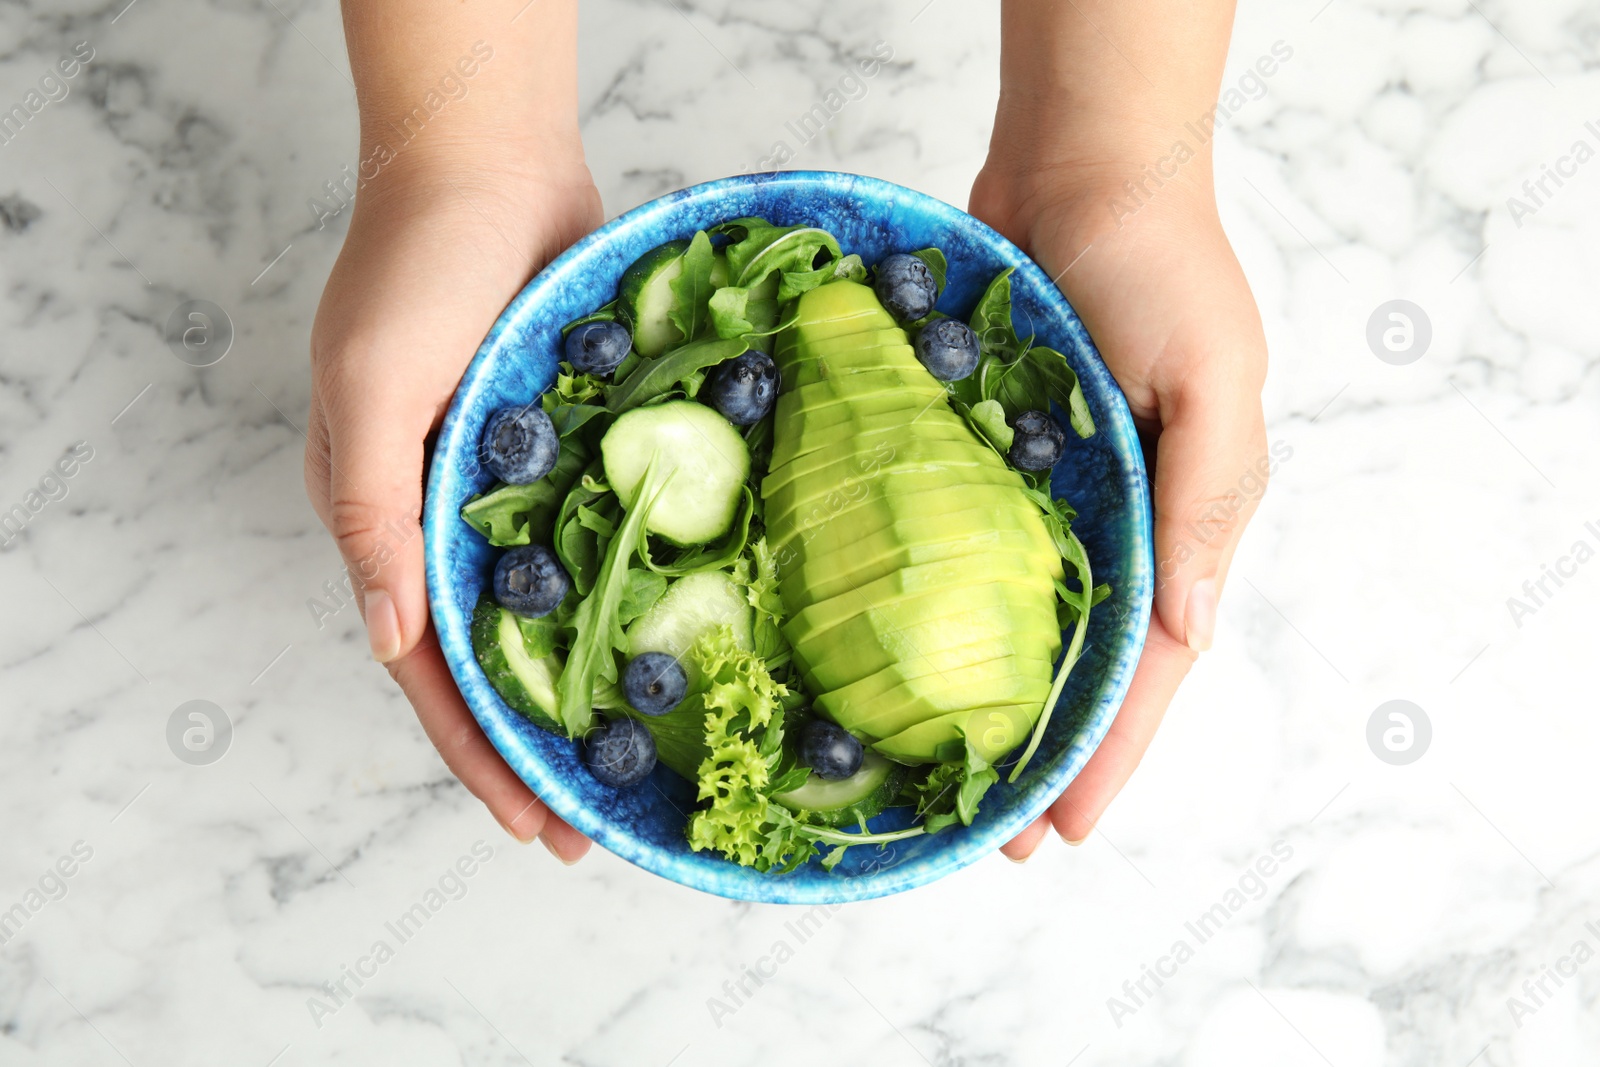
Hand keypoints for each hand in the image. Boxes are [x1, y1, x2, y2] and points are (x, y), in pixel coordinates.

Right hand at [305, 152, 602, 860]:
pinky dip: (624, 593)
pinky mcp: (568, 453)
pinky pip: (598, 540)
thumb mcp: (372, 391)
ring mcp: (512, 490)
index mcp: (386, 521)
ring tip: (640, 760)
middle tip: (594, 826)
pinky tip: (673, 635)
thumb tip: (388, 639)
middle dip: (536, 748)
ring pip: (549, 615)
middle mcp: (447, 521)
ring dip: (585, 689)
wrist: (490, 167)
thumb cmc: (419, 272)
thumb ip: (373, 516)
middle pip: (492, 661)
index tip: (536, 826)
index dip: (482, 754)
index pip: (431, 672)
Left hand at [970, 152, 1268, 859]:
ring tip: (934, 774)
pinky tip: (892, 653)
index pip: (1146, 667)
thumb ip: (1206, 504)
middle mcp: (1113, 525)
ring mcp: (1045, 497)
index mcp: (1180, 523)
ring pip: (1015, 624)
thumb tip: (1187, 632)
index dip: (1104, 752)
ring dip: (982, 699)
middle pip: (1076, 664)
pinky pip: (960, 550)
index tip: (1056, 828)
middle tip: (990, 834)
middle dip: (1039, 753)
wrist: (1081, 168)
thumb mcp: (1212, 378)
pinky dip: (936, 607)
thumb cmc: (1159, 263)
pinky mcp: (983, 459)